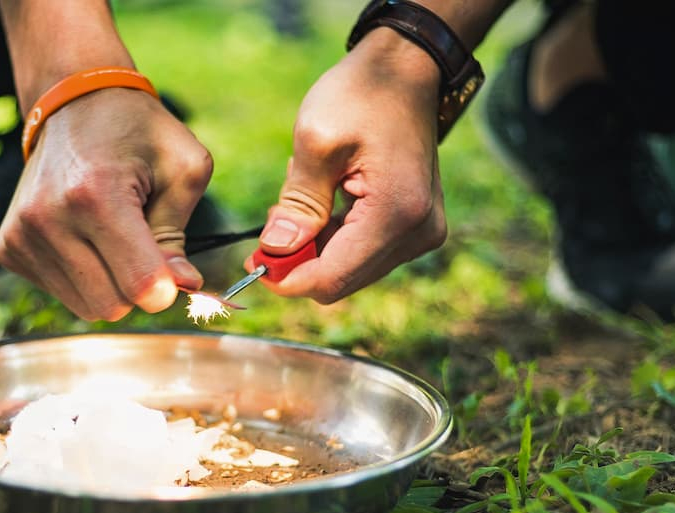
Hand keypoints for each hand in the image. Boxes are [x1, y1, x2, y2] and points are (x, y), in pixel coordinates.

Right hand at [0, 88, 212, 320]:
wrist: (73, 103)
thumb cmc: (137, 133)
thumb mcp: (182, 170)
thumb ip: (178, 236)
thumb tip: (183, 288)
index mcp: (96, 194)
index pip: (138, 284)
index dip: (166, 289)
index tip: (176, 274)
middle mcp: (48, 217)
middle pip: (112, 306)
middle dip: (135, 286)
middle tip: (141, 245)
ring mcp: (21, 234)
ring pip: (87, 307)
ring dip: (109, 282)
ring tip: (109, 234)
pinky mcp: (7, 247)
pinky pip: (61, 293)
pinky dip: (82, 276)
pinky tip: (83, 236)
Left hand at [250, 28, 447, 303]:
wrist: (406, 69)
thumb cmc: (362, 94)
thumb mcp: (316, 141)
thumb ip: (297, 203)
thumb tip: (274, 252)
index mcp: (397, 215)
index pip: (332, 279)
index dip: (287, 279)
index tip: (253, 260)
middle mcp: (418, 234)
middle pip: (341, 282)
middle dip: (299, 262)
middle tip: (272, 222)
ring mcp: (421, 234)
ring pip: (350, 271)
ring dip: (315, 249)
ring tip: (302, 200)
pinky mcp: (415, 228)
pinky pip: (363, 253)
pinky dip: (333, 240)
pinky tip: (322, 203)